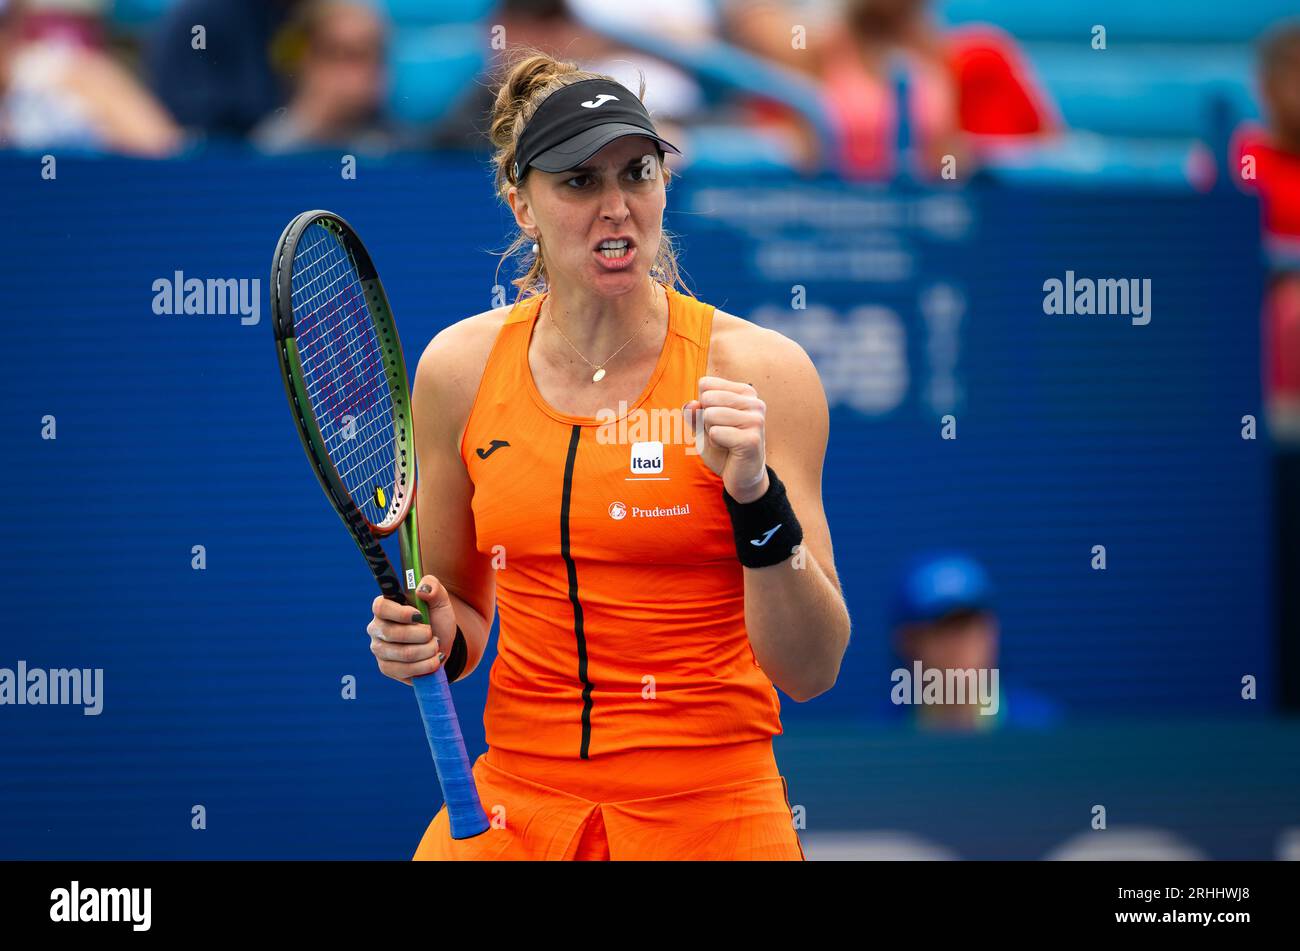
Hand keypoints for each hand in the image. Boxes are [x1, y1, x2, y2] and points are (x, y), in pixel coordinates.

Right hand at [367, 575, 458, 685]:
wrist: (441, 644)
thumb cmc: (436, 619)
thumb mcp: (440, 601)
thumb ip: (433, 587)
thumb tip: (421, 589)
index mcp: (385, 607)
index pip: (381, 607)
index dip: (400, 613)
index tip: (419, 616)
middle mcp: (377, 628)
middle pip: (392, 633)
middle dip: (421, 635)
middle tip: (432, 634)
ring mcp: (379, 649)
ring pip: (403, 654)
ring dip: (427, 650)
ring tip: (435, 646)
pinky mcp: (386, 668)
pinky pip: (405, 670)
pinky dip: (426, 665)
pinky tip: (433, 660)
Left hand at [683, 376, 769, 502]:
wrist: (741, 476)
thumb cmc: (723, 446)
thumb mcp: (702, 426)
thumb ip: (693, 413)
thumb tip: (691, 404)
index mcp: (745, 392)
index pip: (706, 384)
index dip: (703, 405)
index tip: (719, 421)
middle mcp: (754, 402)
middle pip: (707, 398)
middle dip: (706, 420)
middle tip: (723, 434)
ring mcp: (756, 419)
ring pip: (710, 415)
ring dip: (711, 433)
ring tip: (727, 442)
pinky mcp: (751, 438)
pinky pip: (715, 433)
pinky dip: (716, 444)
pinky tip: (731, 450)